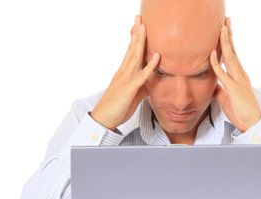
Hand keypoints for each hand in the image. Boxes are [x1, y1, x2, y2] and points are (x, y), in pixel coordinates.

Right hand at [91, 15, 159, 130]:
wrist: (104, 119)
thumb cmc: (117, 108)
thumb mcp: (133, 95)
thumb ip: (142, 86)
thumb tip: (152, 82)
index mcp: (124, 74)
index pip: (130, 52)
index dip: (134, 39)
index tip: (138, 26)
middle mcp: (124, 73)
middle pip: (131, 49)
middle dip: (136, 33)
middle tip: (140, 17)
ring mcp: (126, 80)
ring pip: (134, 57)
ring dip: (140, 42)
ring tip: (144, 27)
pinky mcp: (129, 89)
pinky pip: (142, 76)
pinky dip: (150, 66)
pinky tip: (156, 56)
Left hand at [210, 17, 260, 131]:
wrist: (252, 123)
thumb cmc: (240, 112)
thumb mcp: (227, 99)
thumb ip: (220, 90)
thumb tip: (212, 86)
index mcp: (239, 76)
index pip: (233, 56)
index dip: (229, 43)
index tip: (225, 30)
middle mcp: (240, 75)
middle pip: (233, 51)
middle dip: (229, 35)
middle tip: (226, 21)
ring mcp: (238, 81)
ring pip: (231, 57)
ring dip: (225, 42)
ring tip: (222, 28)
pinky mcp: (234, 89)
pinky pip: (224, 74)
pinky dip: (217, 64)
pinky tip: (212, 55)